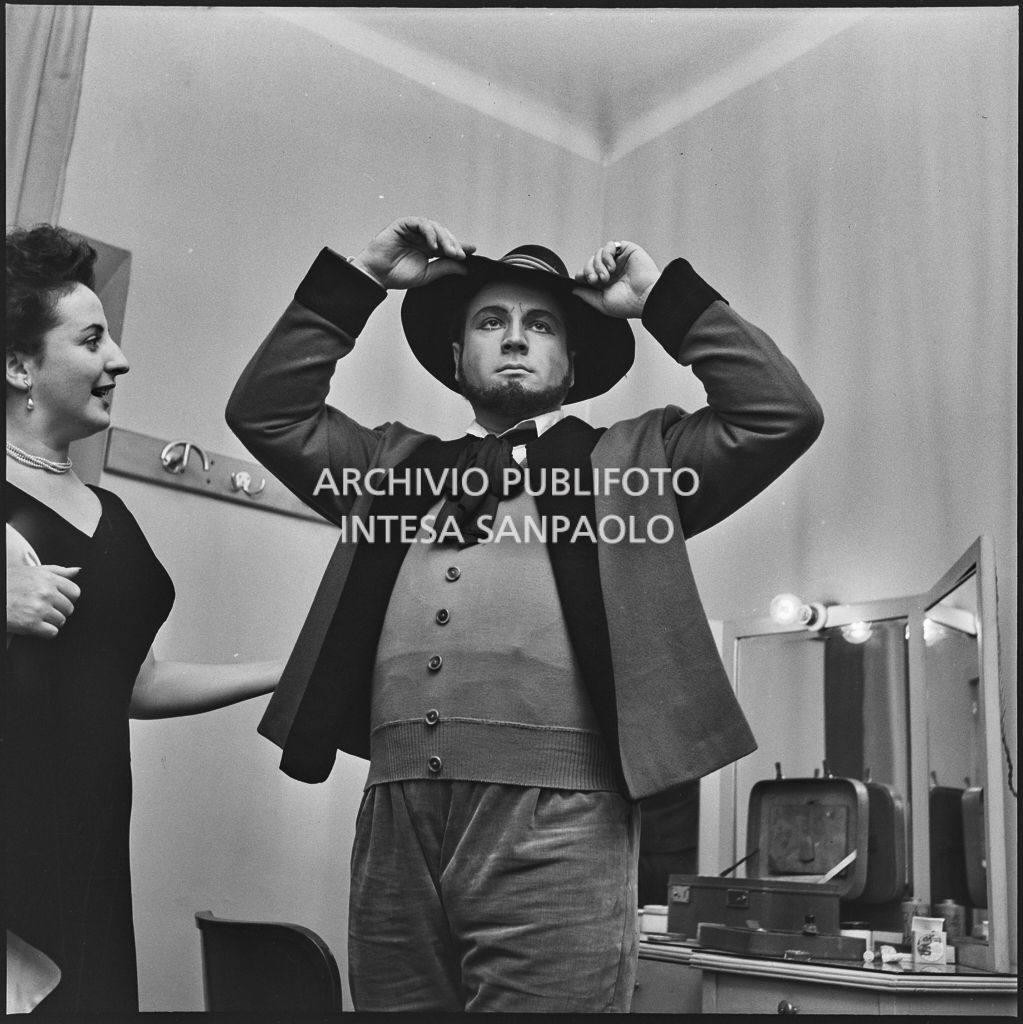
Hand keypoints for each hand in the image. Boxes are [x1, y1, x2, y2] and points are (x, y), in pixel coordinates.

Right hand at [6, 563, 80, 638]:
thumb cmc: (10, 583)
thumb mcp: (34, 571)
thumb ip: (58, 571)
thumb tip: (76, 571)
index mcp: (49, 579)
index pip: (75, 592)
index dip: (68, 598)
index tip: (59, 600)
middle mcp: (46, 593)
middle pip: (69, 608)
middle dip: (59, 610)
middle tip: (46, 609)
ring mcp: (39, 609)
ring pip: (61, 621)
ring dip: (51, 621)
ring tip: (38, 616)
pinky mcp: (31, 624)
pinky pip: (52, 632)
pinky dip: (46, 632)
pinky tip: (37, 625)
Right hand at [349, 217, 475, 289]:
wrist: (377, 275)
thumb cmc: (397, 275)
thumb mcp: (427, 274)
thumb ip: (445, 268)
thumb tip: (464, 268)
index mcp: (428, 249)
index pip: (447, 244)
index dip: (459, 246)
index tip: (472, 251)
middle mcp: (421, 238)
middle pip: (444, 234)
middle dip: (453, 244)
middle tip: (460, 255)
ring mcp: (412, 230)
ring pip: (434, 227)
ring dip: (444, 238)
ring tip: (448, 251)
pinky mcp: (403, 224)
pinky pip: (420, 223)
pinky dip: (429, 232)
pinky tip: (433, 245)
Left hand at [572, 240, 659, 318]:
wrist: (645, 298)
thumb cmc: (628, 304)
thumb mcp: (601, 303)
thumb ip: (586, 295)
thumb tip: (574, 289)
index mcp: (606, 284)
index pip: (588, 273)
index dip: (583, 274)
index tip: (584, 280)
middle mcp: (613, 271)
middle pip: (591, 262)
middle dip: (589, 270)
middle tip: (596, 280)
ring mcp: (620, 260)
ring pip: (598, 253)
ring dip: (598, 264)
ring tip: (607, 276)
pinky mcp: (628, 251)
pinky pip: (610, 245)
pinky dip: (607, 255)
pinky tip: (612, 266)